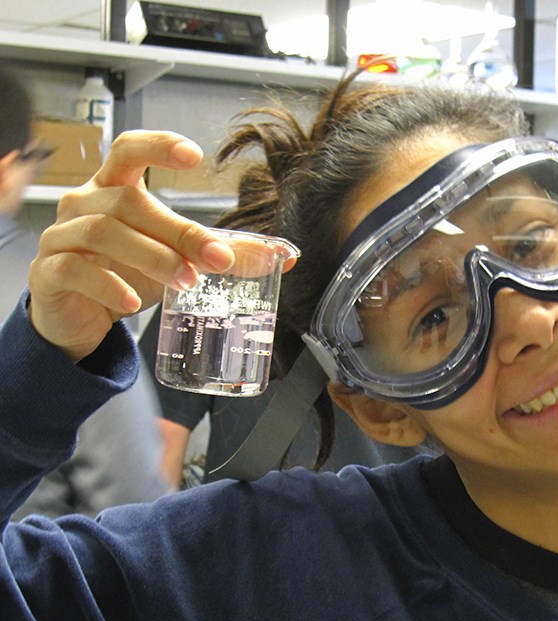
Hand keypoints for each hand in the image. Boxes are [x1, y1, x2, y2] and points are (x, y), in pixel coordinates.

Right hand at [28, 130, 238, 361]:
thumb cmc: (127, 272)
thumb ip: (223, 253)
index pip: (128, 150)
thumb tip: (283, 256)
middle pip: (130, 202)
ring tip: (186, 281)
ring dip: (152, 256)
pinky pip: (75, 269)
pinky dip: (108, 284)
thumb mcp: (176, 258)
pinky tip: (135, 301)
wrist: (79, 312)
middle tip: (217, 259)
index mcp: (114, 189)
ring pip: (104, 232)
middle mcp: (84, 204)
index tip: (195, 157)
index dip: (158, 146)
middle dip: (179, 230)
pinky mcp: (50, 272)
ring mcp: (62, 236)